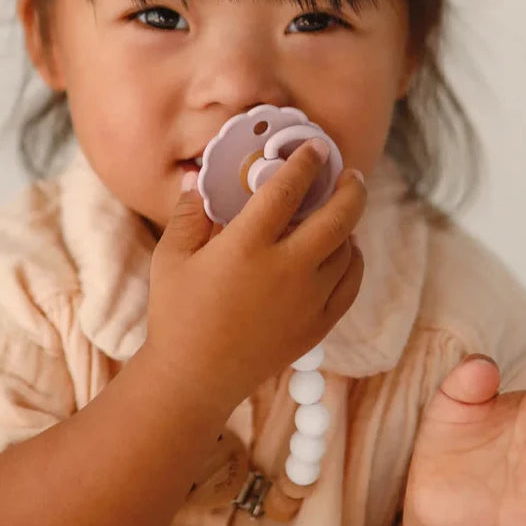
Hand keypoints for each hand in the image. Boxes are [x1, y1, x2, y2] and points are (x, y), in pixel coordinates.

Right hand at [145, 142, 366, 406]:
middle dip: (350, 187)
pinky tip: (345, 250)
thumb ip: (189, 213)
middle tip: (351, 173)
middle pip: (339, 215)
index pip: (288, 188)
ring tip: (340, 211)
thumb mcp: (171, 257)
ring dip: (348, 224)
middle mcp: (286, 269)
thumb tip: (197, 179)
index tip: (316, 147)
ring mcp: (307, 300)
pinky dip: (353, 261)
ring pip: (347, 249)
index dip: (306, 162)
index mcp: (247, 246)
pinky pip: (351, 284)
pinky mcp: (317, 326)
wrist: (194, 378)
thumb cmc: (176, 314)